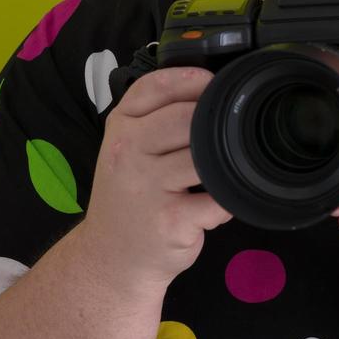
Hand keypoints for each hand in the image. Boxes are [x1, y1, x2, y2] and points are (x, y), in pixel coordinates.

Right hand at [79, 67, 233, 294]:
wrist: (110, 257)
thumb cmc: (131, 194)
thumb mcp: (128, 147)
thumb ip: (157, 116)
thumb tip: (215, 88)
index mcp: (120, 126)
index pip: (156, 86)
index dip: (192, 80)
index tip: (215, 86)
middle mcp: (127, 151)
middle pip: (187, 118)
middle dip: (213, 126)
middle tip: (221, 141)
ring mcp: (147, 187)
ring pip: (206, 157)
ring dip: (223, 164)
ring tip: (219, 173)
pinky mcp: (170, 220)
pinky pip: (218, 199)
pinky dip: (228, 200)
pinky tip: (216, 203)